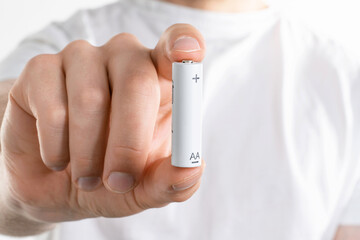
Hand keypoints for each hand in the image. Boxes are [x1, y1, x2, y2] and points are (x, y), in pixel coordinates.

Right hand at [0, 24, 205, 223]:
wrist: (56, 185)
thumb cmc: (110, 177)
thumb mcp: (144, 189)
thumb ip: (170, 181)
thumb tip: (192, 169)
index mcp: (158, 79)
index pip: (178, 45)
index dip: (184, 44)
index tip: (189, 54)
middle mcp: (123, 58)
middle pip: (136, 80)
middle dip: (129, 142)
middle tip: (119, 182)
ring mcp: (81, 58)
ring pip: (90, 98)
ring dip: (88, 153)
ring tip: (86, 177)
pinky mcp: (40, 70)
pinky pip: (52, 107)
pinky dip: (57, 146)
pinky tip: (58, 159)